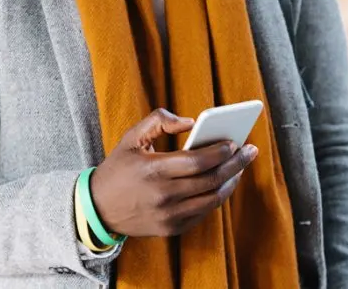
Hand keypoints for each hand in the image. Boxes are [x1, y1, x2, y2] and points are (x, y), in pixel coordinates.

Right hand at [90, 108, 257, 237]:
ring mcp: (168, 216)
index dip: (220, 151)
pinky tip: (223, 184)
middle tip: (250, 152)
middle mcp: (163, 196)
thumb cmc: (118, 168)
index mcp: (153, 169)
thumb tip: (191, 122)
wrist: (97, 209)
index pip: (198, 161)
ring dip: (231, 182)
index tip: (235, 142)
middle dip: (235, 164)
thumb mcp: (132, 137)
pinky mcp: (171, 229)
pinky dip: (216, 197)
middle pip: (211, 180)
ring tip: (240, 167)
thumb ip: (160, 119)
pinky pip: (203, 213)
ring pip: (212, 199)